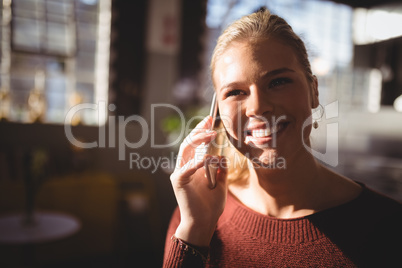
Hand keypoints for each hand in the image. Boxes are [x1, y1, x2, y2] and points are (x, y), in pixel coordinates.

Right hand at [170, 116, 227, 245]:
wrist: (203, 222)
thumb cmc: (210, 204)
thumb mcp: (221, 184)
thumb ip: (222, 170)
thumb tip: (223, 157)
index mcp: (192, 166)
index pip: (195, 144)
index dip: (202, 131)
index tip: (210, 120)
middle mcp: (184, 167)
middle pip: (188, 142)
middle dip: (199, 130)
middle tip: (209, 121)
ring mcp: (179, 173)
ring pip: (185, 150)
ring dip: (199, 140)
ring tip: (211, 134)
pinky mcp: (178, 182)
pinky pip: (187, 168)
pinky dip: (196, 162)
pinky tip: (207, 157)